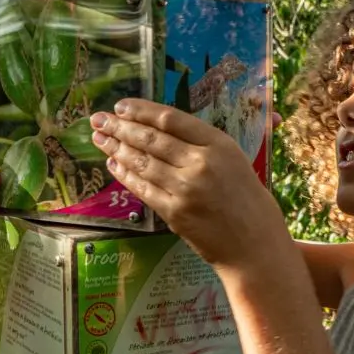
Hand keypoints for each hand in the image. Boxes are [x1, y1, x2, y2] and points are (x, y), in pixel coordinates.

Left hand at [89, 99, 285, 268]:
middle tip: (98, 119)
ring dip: (117, 149)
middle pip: (151, 138)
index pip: (171, 119)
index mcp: (220, 144)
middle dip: (120, 127)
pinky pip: (143, 189)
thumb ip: (203, 146)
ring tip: (100, 139)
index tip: (121, 106)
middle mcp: (201, 163)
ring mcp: (186, 189)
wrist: (255, 247)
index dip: (142, 110)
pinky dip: (125, 175)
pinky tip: (113, 165)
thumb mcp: (235, 161)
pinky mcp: (174, 213)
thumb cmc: (249, 202)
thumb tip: (162, 130)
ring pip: (142, 162)